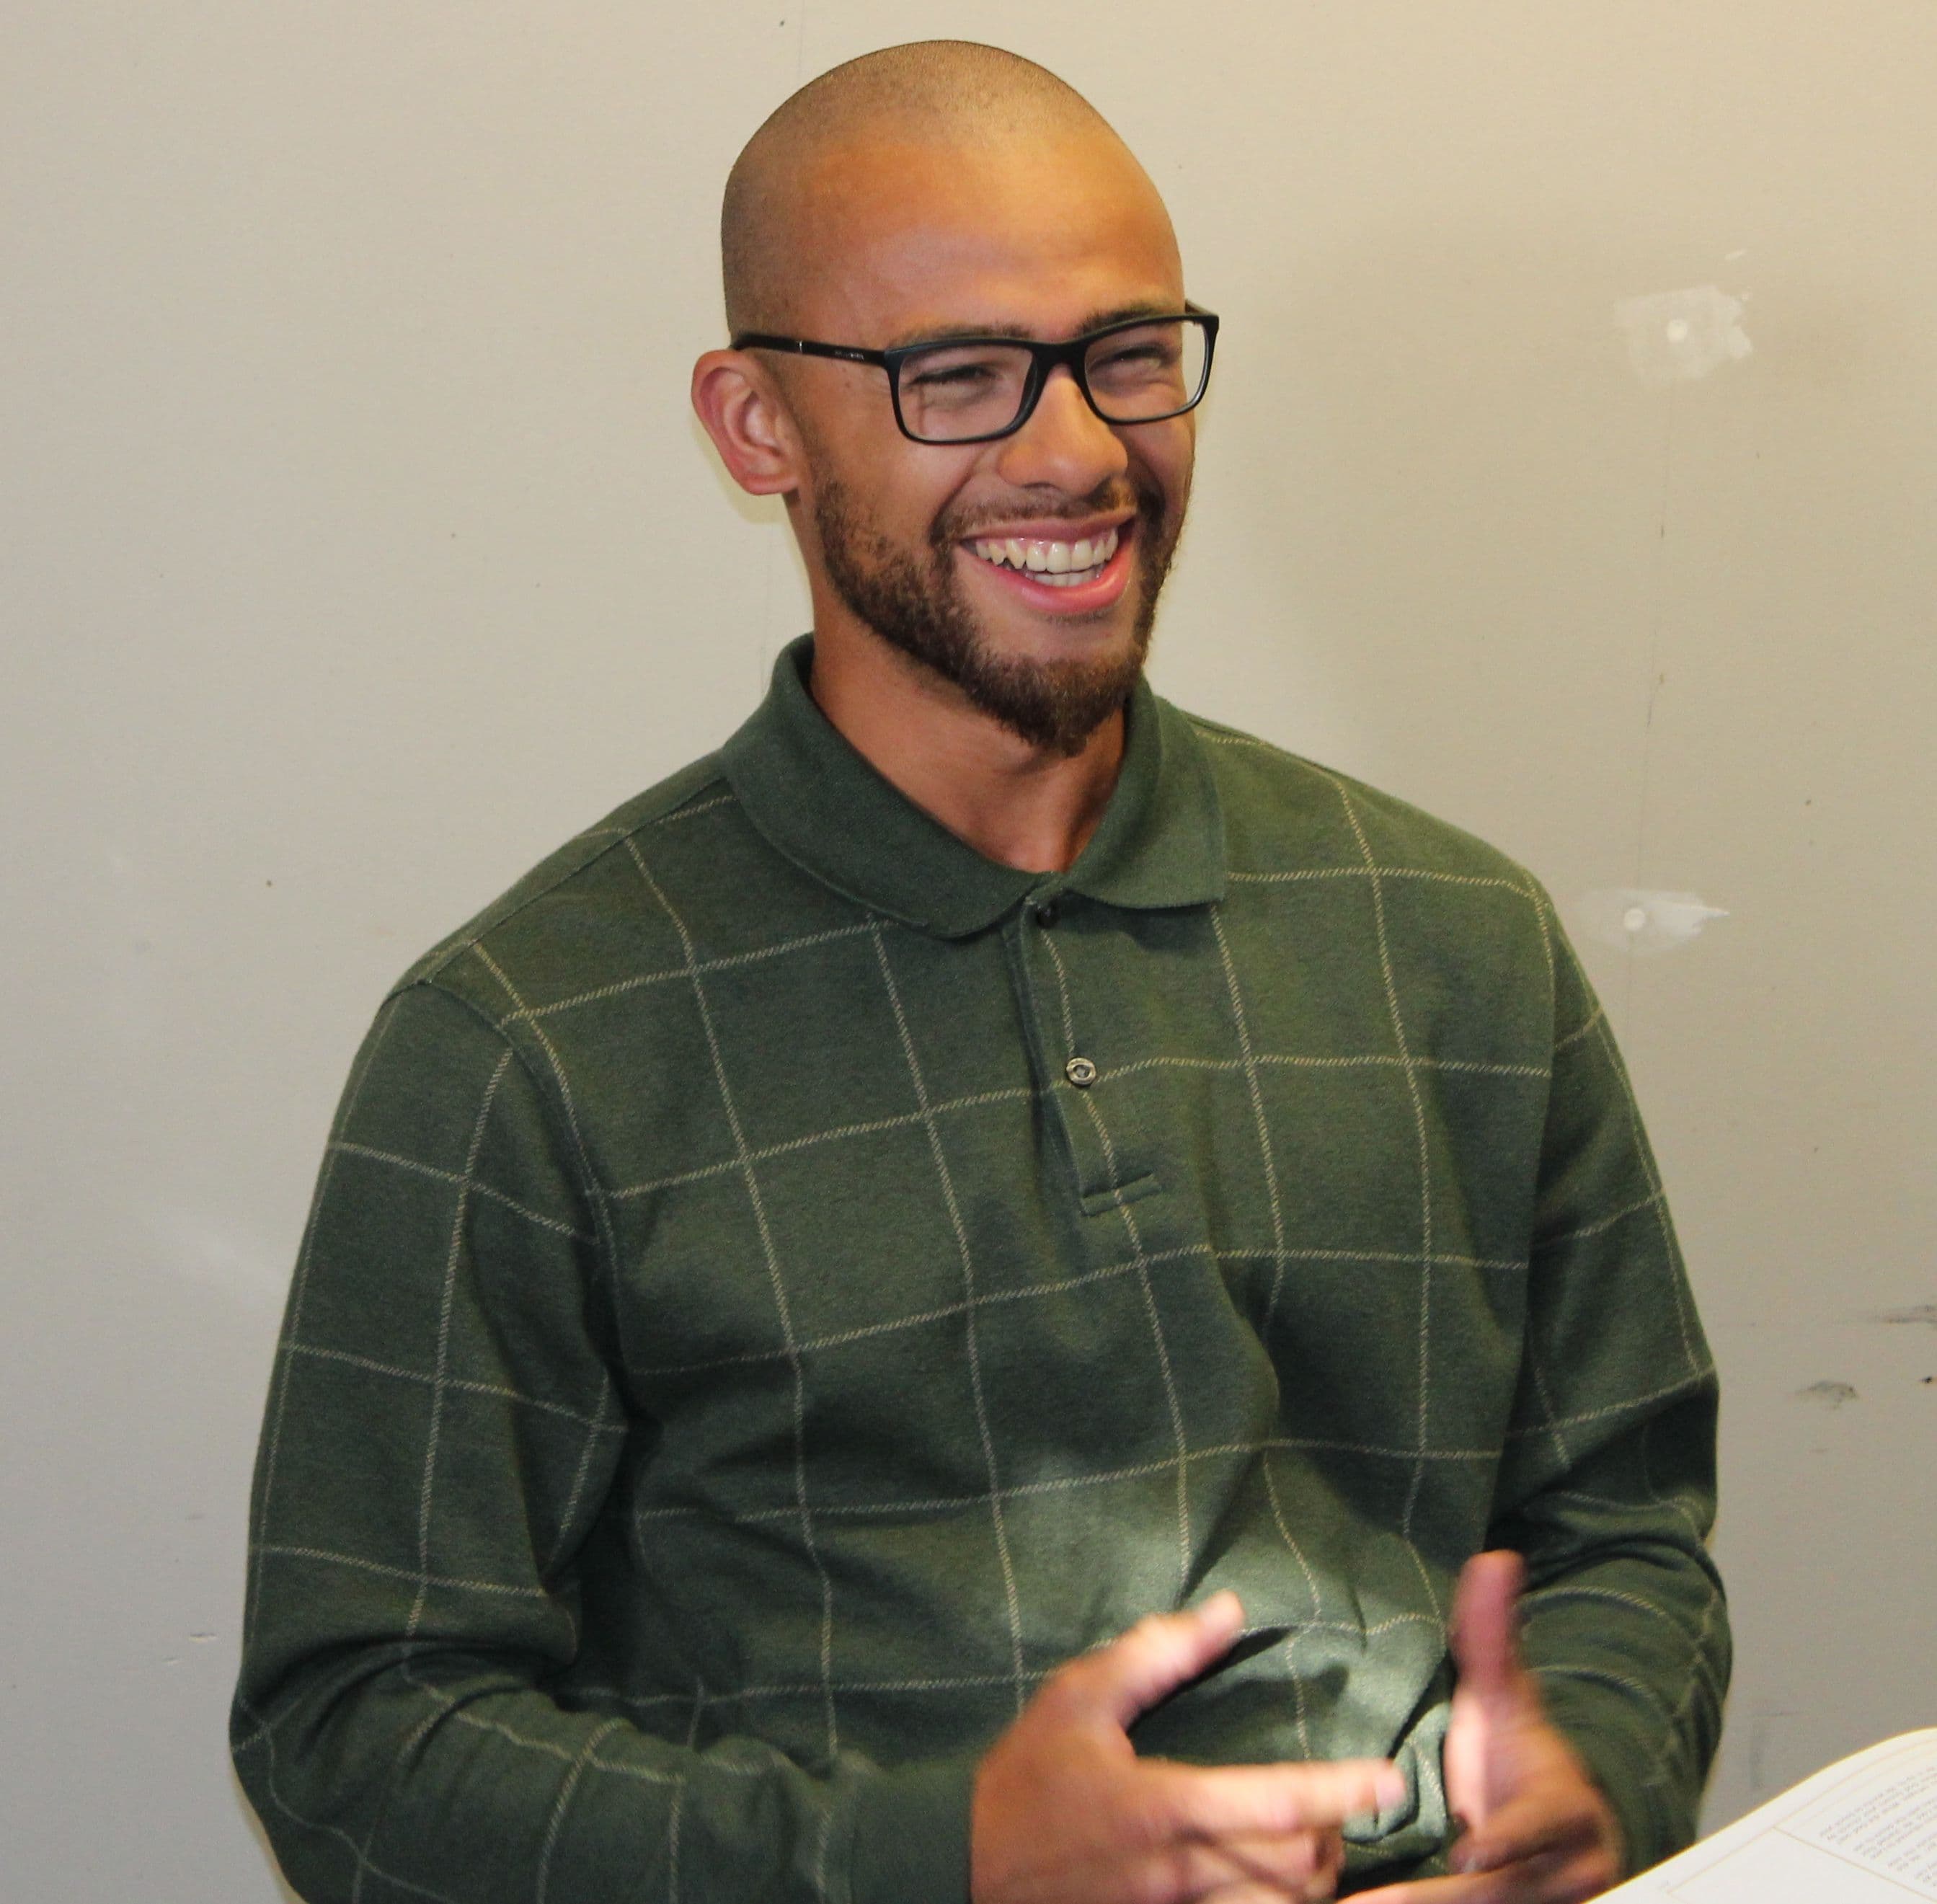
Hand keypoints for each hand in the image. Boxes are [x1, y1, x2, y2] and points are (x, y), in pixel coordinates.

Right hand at [971, 1591, 1404, 1903]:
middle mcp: (1184, 1873)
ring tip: (1311, 1850)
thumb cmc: (1025, 1782)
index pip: (1282, 1800)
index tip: (1391, 1779)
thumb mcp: (1078, 1699)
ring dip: (1310, 1883)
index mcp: (1169, 1806)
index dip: (1346, 1790)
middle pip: (1300, 1867)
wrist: (962, 1872)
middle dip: (1333, 1838)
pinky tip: (1272, 1885)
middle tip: (1336, 1808)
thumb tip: (1228, 1611)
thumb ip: (1156, 1653)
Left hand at [1355, 1552, 1622, 1901]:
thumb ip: (1493, 1635)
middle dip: (1444, 1896)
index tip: (1467, 1850)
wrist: (1558, 1831)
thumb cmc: (1521, 1760)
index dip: (1504, 1841)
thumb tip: (1495, 1557)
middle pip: (1506, 1891)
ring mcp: (1550, 1903)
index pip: (1538, 1830)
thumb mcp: (1503, 1699)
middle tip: (1382, 1899)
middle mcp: (1571, 1872)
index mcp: (1567, 1814)